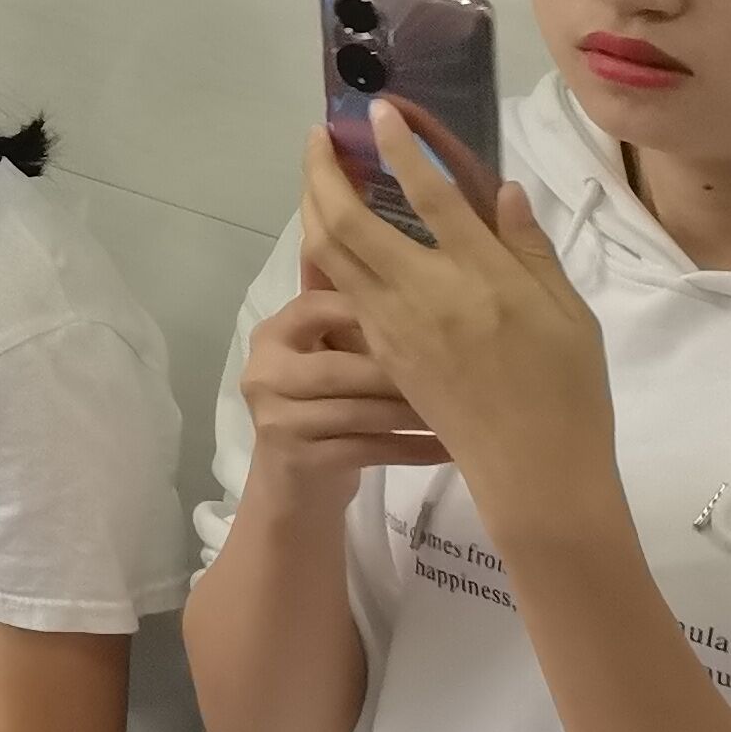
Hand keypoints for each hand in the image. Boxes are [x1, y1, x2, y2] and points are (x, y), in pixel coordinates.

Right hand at [237, 271, 448, 497]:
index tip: (431, 315)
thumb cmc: (326, 407)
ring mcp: (276, 417)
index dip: (372, 309)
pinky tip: (450, 446)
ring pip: (359, 410)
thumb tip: (399, 243)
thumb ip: (352, 310)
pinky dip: (413, 448)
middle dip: (403, 370)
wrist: (295, 488)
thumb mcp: (331, 355)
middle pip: (342, 365)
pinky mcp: (297, 460)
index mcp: (273, 334)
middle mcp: (265, 370)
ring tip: (465, 408)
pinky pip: (368, 449)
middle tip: (464, 368)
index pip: (317, 305)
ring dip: (415, 412)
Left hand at [298, 118, 612, 508]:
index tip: (379, 112)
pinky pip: (339, 287)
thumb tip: (504, 189)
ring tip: (317, 172)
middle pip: (349, 218)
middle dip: (323, 169)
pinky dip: (324, 248)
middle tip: (320, 136)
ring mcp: (392, 322)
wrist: (533, 470)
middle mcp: (425, 292)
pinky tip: (330, 231)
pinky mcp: (380, 348)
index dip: (400, 146)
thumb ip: (531, 248)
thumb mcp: (570, 313)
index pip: (430, 195)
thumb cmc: (567, 390)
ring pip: (330, 250)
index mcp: (482, 277)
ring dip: (313, 203)